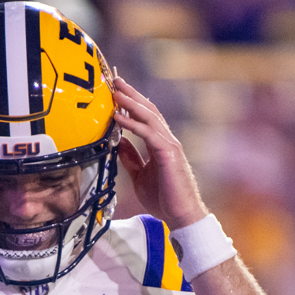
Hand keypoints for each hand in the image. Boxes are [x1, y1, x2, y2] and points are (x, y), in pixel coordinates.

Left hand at [110, 77, 206, 228]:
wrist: (180, 215)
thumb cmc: (164, 198)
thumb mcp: (139, 175)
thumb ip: (130, 158)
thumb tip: (118, 142)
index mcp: (160, 144)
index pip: (146, 117)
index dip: (132, 103)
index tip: (116, 91)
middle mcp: (166, 140)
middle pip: (148, 110)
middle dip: (131, 94)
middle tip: (114, 80)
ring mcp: (169, 145)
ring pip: (149, 117)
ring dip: (130, 102)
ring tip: (115, 91)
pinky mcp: (168, 153)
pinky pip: (148, 133)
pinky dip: (132, 124)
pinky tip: (119, 117)